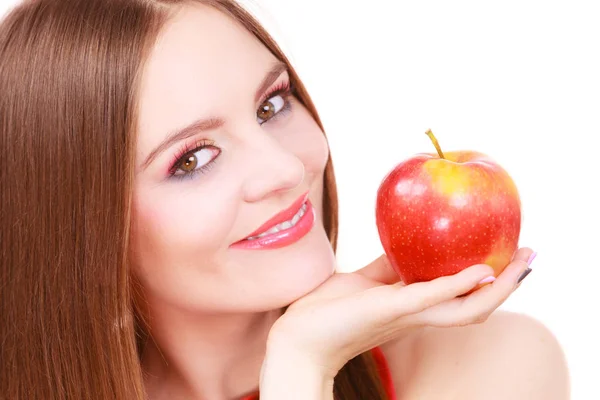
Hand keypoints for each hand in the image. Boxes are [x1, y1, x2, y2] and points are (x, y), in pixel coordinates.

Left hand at [265, 247, 533, 378]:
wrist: (298, 338)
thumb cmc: (328, 311)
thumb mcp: (364, 282)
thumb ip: (387, 268)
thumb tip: (403, 243)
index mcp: (413, 309)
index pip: (461, 297)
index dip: (488, 282)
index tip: (509, 257)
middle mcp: (417, 316)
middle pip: (475, 306)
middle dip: (507, 285)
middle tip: (532, 257)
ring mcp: (406, 316)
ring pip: (466, 309)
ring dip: (498, 288)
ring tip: (521, 264)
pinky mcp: (388, 310)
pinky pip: (428, 298)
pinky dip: (455, 285)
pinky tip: (476, 271)